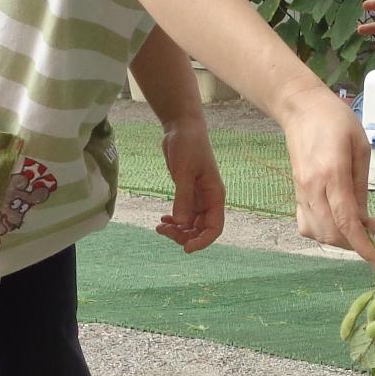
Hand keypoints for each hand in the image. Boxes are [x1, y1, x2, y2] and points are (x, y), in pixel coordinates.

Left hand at [157, 114, 225, 251]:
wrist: (182, 127)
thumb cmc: (188, 145)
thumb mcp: (184, 172)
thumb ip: (183, 198)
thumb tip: (182, 223)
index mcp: (215, 196)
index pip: (214, 227)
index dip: (203, 241)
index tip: (186, 248)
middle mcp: (209, 200)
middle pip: (201, 229)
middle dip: (184, 235)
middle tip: (164, 230)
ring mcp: (198, 197)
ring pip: (191, 224)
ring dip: (177, 230)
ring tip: (160, 226)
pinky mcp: (187, 193)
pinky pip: (184, 214)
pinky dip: (174, 220)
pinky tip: (163, 219)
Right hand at [281, 85, 374, 260]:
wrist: (301, 109)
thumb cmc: (336, 121)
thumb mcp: (360, 148)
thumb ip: (361, 186)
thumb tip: (365, 220)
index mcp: (332, 174)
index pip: (346, 221)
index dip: (362, 245)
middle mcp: (313, 188)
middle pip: (332, 233)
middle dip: (354, 244)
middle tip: (372, 234)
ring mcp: (301, 192)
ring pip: (318, 233)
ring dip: (340, 240)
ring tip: (357, 228)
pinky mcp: (296, 194)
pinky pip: (306, 225)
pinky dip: (323, 233)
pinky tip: (337, 224)